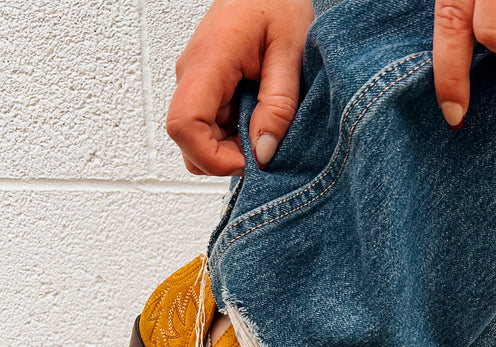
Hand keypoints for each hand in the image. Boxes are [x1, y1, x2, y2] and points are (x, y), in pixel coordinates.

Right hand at [166, 0, 314, 175]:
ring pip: (198, 139)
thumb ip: (278, 106)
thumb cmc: (277, 2)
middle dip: (224, 158)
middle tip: (263, 147)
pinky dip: (233, 138)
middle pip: (188, 141)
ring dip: (230, 149)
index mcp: (209, 62)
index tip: (247, 162)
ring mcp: (196, 83)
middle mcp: (192, 75)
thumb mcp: (291, 52)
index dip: (211, 157)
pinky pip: (211, 128)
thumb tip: (262, 153)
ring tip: (263, 128)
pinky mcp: (206, 89)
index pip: (184, 126)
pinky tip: (257, 121)